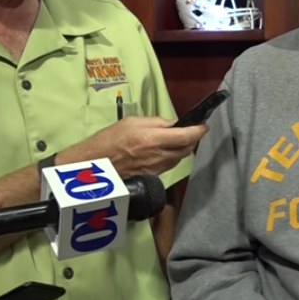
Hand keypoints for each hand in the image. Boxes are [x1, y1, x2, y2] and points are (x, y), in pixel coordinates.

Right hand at [63, 117, 207, 178]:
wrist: (94, 166)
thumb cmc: (108, 140)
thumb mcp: (132, 122)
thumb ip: (156, 123)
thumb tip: (173, 124)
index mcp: (154, 140)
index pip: (186, 137)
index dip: (199, 131)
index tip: (204, 125)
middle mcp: (158, 157)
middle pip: (186, 149)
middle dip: (191, 140)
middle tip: (190, 130)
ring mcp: (156, 169)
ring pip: (179, 158)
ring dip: (182, 149)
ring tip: (176, 139)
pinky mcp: (152, 177)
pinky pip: (168, 165)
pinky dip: (171, 157)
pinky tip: (163, 151)